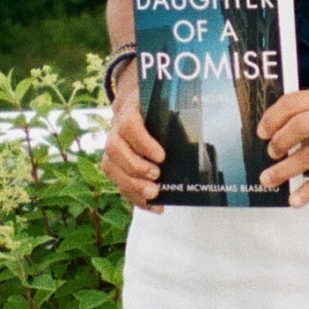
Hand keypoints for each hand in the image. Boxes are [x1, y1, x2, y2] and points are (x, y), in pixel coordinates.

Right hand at [100, 83, 165, 211]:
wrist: (136, 104)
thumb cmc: (156, 106)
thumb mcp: (165, 104)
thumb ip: (177, 115)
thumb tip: (198, 137)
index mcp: (129, 109)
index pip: (128, 125)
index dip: (143, 143)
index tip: (161, 156)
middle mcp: (115, 129)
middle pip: (115, 149)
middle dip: (136, 168)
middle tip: (157, 176)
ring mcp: (111, 146)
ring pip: (110, 167)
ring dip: (132, 185)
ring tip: (153, 194)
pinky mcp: (114, 164)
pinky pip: (118, 182)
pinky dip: (135, 197)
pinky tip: (153, 205)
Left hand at [258, 84, 308, 209]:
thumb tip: (290, 130)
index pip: (292, 103)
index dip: (272, 118)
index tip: (262, 131)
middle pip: (295, 127)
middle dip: (276, 143)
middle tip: (270, 153)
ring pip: (307, 154)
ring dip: (283, 169)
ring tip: (269, 178)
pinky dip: (308, 190)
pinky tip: (295, 199)